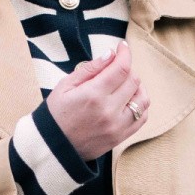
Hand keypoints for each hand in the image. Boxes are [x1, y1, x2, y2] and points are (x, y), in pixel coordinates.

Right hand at [45, 41, 149, 158]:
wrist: (52, 147)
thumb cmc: (55, 113)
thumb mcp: (65, 86)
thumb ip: (90, 69)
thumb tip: (111, 54)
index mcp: (93, 95)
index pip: (121, 68)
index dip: (125, 54)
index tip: (122, 47)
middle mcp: (108, 111)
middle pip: (134, 81)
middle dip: (128, 69)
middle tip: (117, 67)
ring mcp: (117, 126)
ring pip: (143, 99)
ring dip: (138, 87)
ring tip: (125, 84)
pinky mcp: (120, 137)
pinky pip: (142, 118)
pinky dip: (140, 105)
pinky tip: (130, 100)